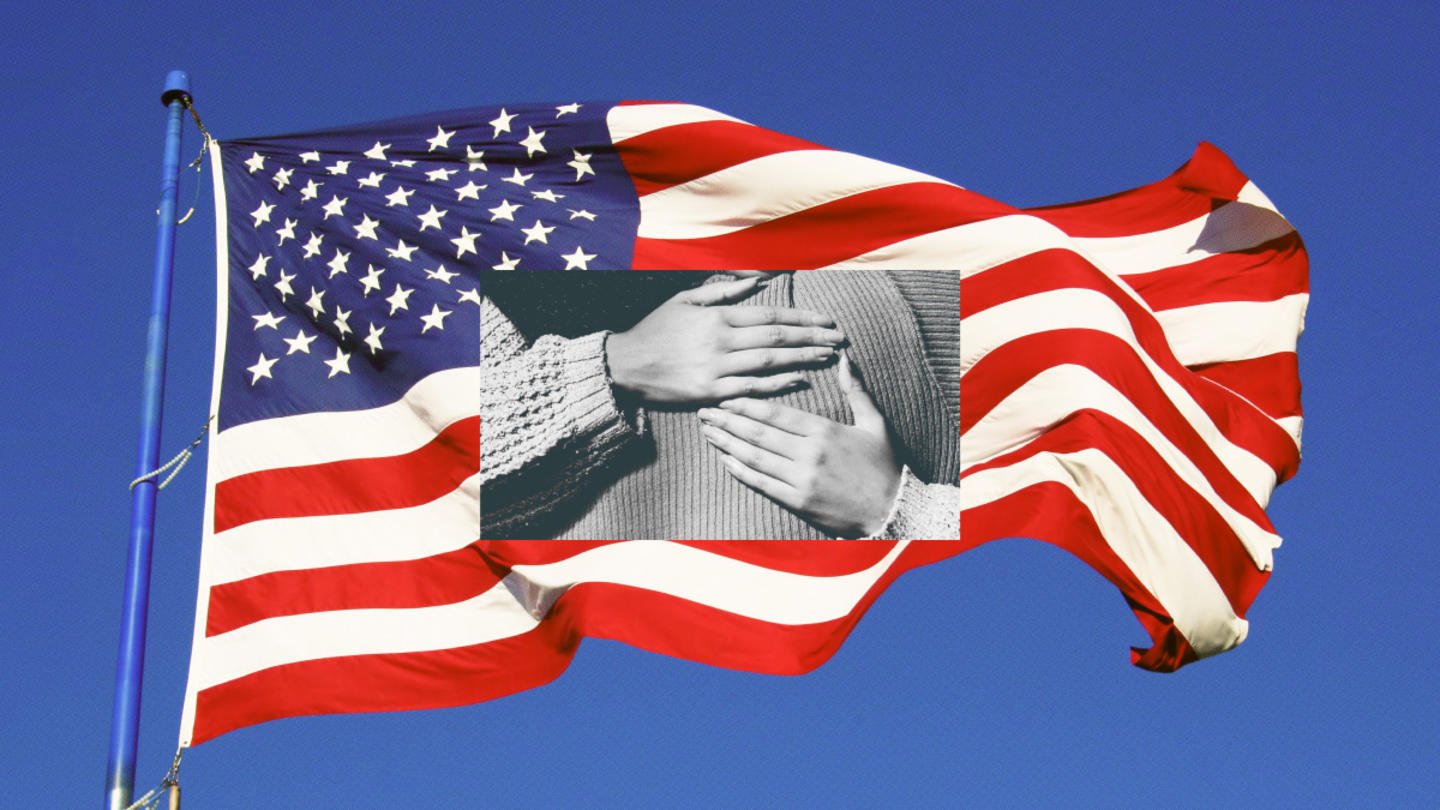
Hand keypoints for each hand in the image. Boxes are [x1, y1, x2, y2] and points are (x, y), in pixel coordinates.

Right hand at [605, 276, 844, 403]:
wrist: (625, 365)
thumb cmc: (657, 330)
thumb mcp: (687, 299)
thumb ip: (725, 289)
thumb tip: (760, 278)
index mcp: (718, 317)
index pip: (771, 316)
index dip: (803, 319)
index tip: (827, 321)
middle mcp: (721, 341)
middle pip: (777, 339)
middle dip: (813, 338)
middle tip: (840, 340)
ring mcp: (717, 368)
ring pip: (770, 363)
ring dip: (803, 359)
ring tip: (829, 357)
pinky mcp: (710, 392)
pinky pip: (751, 389)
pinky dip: (778, 385)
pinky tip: (800, 381)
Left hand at [698, 354, 901, 537]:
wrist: (893, 510)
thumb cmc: (884, 465)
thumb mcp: (875, 423)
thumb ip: (856, 390)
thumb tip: (844, 357)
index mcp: (824, 431)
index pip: (776, 413)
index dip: (747, 404)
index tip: (726, 398)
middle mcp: (809, 454)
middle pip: (759, 433)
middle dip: (728, 421)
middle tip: (704, 412)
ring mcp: (801, 479)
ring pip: (755, 457)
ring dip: (727, 443)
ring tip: (708, 433)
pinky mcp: (798, 502)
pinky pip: (762, 484)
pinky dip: (740, 471)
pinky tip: (725, 460)